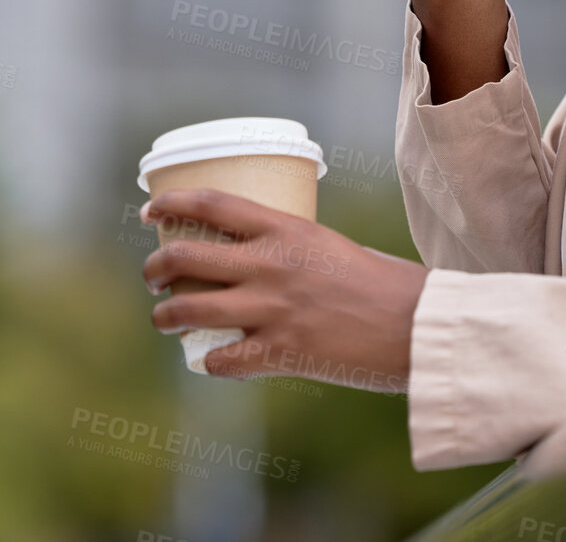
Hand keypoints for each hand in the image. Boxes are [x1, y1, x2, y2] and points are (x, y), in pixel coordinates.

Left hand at [141, 188, 428, 391]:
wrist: (415, 323)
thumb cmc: (378, 281)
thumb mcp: (327, 245)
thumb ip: (287, 247)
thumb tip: (251, 257)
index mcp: (285, 229)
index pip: (212, 204)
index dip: (171, 204)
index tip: (150, 212)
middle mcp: (270, 265)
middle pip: (185, 257)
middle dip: (155, 268)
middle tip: (153, 278)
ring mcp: (271, 310)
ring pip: (189, 310)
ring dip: (166, 316)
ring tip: (166, 319)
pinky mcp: (280, 352)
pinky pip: (221, 360)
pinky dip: (210, 362)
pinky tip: (213, 359)